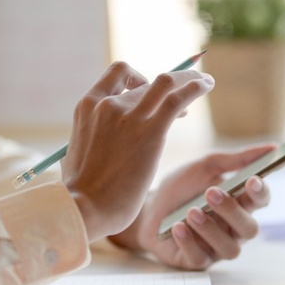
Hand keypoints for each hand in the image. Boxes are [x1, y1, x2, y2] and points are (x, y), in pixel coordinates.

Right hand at [62, 61, 213, 240]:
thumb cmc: (80, 193)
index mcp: (87, 107)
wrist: (83, 209)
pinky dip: (195, 88)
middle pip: (148, 82)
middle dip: (170, 87)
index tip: (150, 92)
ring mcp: (129, 116)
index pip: (117, 75)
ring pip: (166, 83)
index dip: (139, 78)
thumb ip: (91, 138)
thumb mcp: (77, 153)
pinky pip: (177, 99)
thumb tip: (100, 140)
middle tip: (185, 98)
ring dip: (189, 80)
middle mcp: (108, 104)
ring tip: (205, 83)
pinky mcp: (150, 132)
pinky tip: (207, 85)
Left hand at [109, 144, 274, 269]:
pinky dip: (189, 242)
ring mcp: (216, 248)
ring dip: (211, 229)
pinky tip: (177, 227)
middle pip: (249, 229)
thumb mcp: (206, 167)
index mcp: (240, 204)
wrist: (147, 208)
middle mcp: (233, 230)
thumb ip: (237, 159)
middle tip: (211, 192)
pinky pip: (200, 258)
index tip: (253, 180)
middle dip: (232, 211)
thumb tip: (273, 147)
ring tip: (191, 211)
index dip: (261, 193)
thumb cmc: (180, 188)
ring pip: (229, 249)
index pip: (261, 201)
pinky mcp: (196, 261)